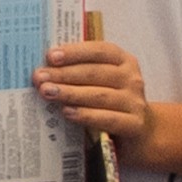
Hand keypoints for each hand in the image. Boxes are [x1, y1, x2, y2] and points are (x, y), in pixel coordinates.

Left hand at [33, 36, 152, 151]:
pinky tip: (67, 112)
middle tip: (40, 77)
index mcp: (123, 61)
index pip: (99, 51)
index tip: (50, 56)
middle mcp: (132, 78)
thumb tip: (46, 70)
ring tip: (47, 92)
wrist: (141, 130)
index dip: (74, 52)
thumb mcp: (101, 82)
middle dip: (64, 74)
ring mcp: (135, 102)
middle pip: (95, 73)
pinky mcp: (134, 124)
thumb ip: (81, 73)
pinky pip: (107, 118)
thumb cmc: (112, 102)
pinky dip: (85, 115)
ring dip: (70, 93)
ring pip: (99, 95)